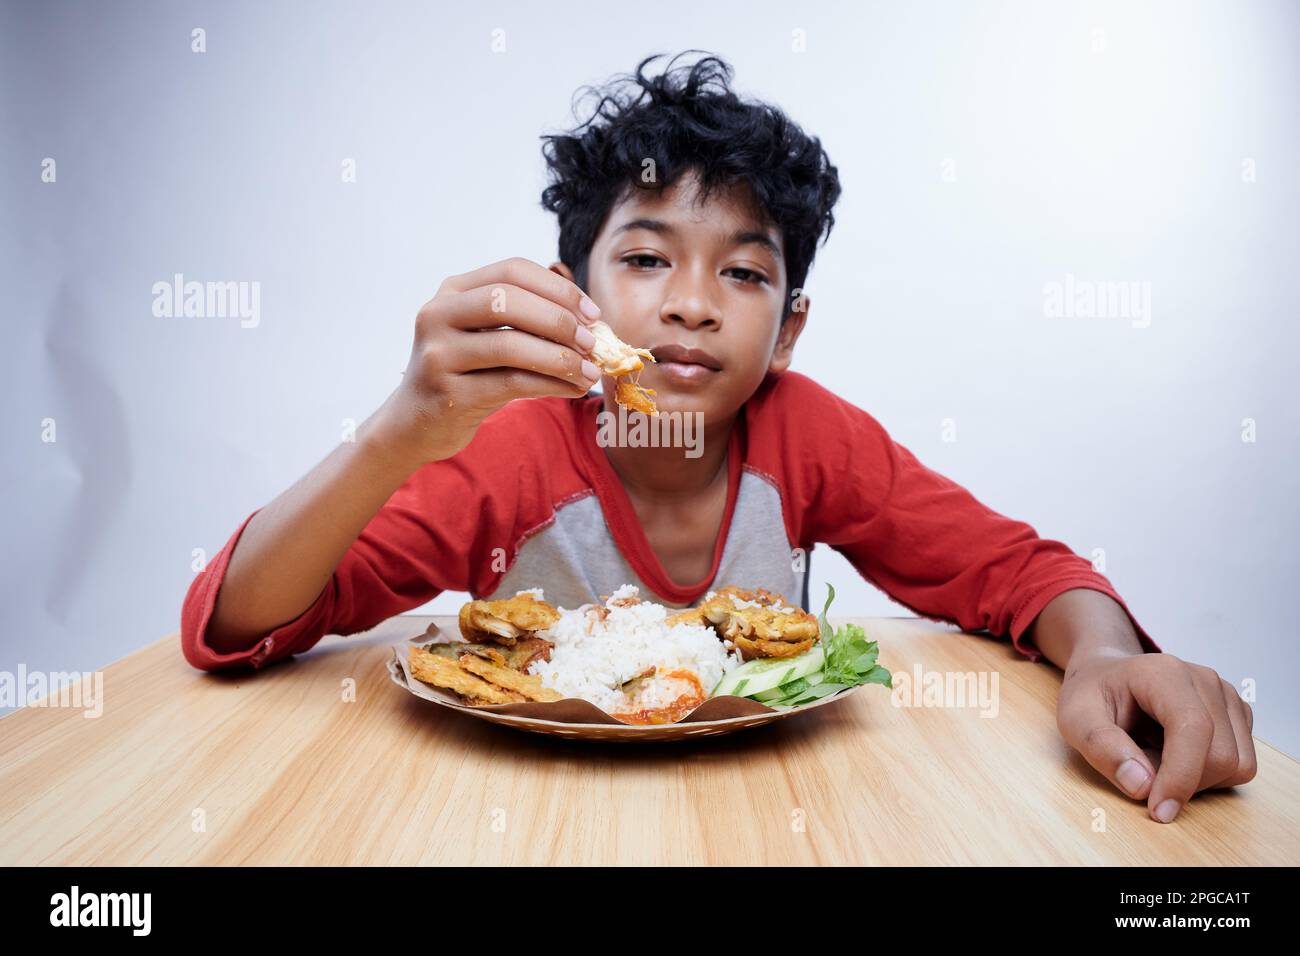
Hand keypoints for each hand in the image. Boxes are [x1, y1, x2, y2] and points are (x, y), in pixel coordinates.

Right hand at [373, 257, 602, 464]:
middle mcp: (438, 315)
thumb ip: (525, 321)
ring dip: (560, 359)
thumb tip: (590, 323)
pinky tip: (571, 389)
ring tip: (589, 372)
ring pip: (511, 346)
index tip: (592, 313)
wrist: (416, 423)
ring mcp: (439, 355)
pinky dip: (550, 385)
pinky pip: (511, 384)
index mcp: (452, 291)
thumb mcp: (485, 337)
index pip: (511, 270)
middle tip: (592, 343)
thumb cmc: (466, 374)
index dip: (558, 288)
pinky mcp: (449, 394)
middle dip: (559, 320)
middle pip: (507, 300)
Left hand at [1056, 650, 1256, 822]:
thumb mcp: (1076, 718)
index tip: (1158, 809)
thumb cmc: (1093, 694)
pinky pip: (1239, 765)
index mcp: (1165, 673)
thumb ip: (1101, 748)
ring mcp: (1226, 697)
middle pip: (1221, 756)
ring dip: (1195, 780)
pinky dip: (1207, 774)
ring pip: (1236, 765)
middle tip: (1139, 766)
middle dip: (1182, 781)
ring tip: (1155, 756)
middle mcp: (1205, 680)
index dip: (1181, 776)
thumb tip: (1142, 785)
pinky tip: (1174, 754)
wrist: (1108, 675)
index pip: (1193, 728)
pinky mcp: (1236, 715)